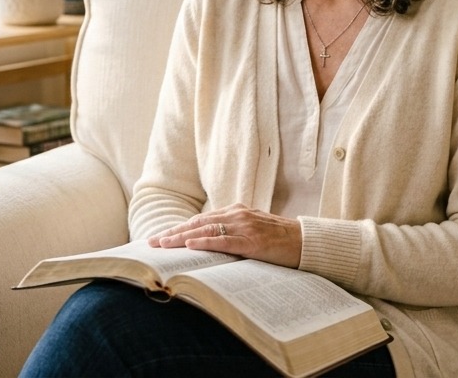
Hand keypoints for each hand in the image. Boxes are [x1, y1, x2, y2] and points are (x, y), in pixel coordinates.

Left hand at [150, 203, 302, 267]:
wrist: (305, 242)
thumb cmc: (279, 240)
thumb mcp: (253, 231)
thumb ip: (233, 234)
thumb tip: (209, 245)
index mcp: (236, 211)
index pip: (201, 219)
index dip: (180, 228)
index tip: (161, 236)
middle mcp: (237, 214)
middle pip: (198, 223)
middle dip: (173, 233)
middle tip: (152, 242)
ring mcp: (244, 226)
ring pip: (205, 230)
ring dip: (181, 237)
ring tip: (163, 244)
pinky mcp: (252, 240)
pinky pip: (224, 240)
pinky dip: (205, 241)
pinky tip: (190, 244)